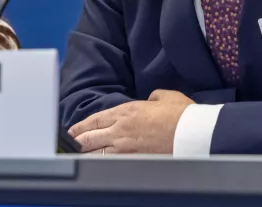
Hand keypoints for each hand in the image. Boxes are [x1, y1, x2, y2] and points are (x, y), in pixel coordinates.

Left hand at [69, 90, 193, 154]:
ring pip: (97, 153)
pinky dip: (101, 164)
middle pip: (91, 138)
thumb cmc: (181, 113)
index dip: (80, 126)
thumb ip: (152, 97)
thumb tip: (149, 101)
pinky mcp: (134, 160)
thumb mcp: (164, 96)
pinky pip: (111, 163)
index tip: (72, 131)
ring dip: (85, 155)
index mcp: (126, 111)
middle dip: (78, 141)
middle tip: (69, 145)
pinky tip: (96, 166)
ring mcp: (126, 147)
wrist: (191, 133)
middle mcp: (121, 129)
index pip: (95, 120)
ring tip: (77, 157)